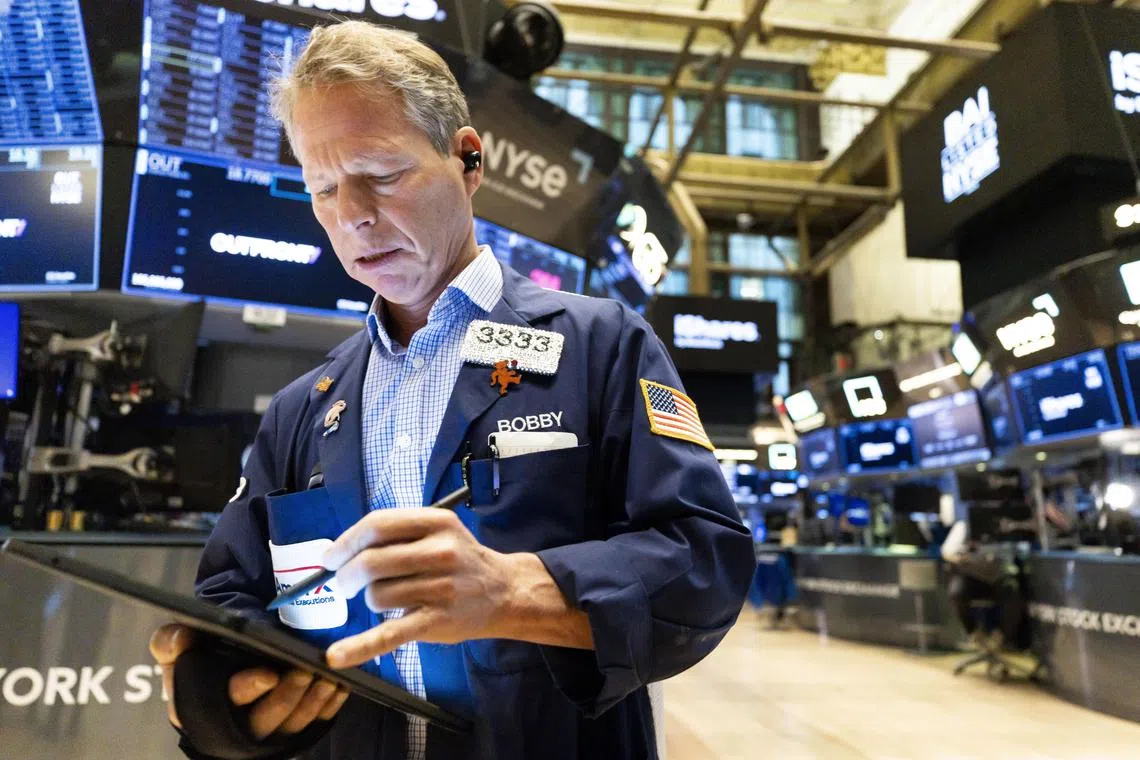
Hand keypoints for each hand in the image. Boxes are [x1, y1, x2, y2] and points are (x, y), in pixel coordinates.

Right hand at [149, 624, 349, 737]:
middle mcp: (234, 725)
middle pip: (266, 719)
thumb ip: (171, 641)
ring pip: (294, 724)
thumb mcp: (180, 644)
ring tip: (328, 677)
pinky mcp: (291, 727)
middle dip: (288, 696)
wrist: (226, 654)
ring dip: (313, 701)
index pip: (227, 702)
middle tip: (306, 671)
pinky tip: (340, 686)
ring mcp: (266, 730)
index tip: (268, 674)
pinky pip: (315, 722)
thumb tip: (179, 641)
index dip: (248, 689)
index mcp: (201, 709)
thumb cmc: (202, 652)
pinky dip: (329, 706)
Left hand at [321, 508, 514, 668]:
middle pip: (370, 562)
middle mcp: (440, 552)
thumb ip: (396, 534)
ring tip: (388, 599)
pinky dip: (360, 646)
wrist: (504, 591)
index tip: (329, 558)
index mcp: (436, 523)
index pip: (377, 526)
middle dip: (346, 576)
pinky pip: (389, 634)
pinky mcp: (436, 621)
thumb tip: (340, 554)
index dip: (345, 542)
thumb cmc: (461, 560)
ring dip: (370, 600)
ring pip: (376, 596)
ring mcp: (440, 588)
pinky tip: (337, 655)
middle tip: (346, 584)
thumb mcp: (438, 530)